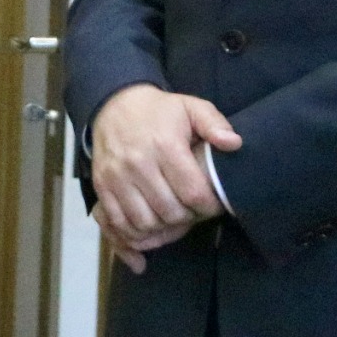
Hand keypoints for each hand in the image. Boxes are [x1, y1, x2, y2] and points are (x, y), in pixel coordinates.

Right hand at [89, 85, 240, 272]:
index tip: (213, 204)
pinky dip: (136, 231)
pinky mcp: (102, 185)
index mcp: (165, 146)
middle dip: (188, 218)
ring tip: (173, 216)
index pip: (193, 193)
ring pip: (146, 222)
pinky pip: (119, 221)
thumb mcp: (191, 107)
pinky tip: (150, 222)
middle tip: (193, 211)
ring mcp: (117, 177)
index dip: (208, 207)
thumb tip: (234, 143)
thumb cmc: (159, 111)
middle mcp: (139, 163)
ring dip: (164, 227)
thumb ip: (214, 123)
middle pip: (171, 212)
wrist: (113, 105)